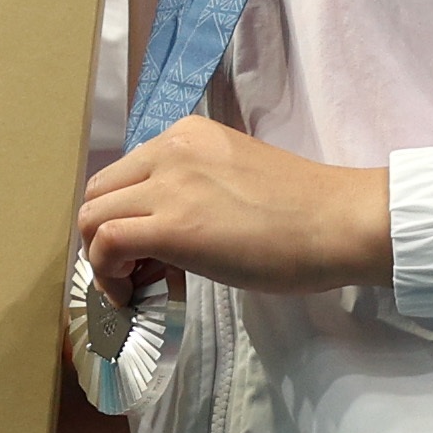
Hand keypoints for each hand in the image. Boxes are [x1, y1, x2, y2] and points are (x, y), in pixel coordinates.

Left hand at [76, 115, 387, 294]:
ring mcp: (168, 184)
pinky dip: (106, 275)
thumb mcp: (234, 180)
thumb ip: (194, 191)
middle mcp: (170, 149)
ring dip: (102, 258)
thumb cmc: (304, 211)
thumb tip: (166, 233)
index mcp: (188, 135)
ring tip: (138, 286)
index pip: (126, 174)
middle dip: (105, 235)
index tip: (151, 253)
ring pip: (93, 216)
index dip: (127, 216)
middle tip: (140, 272)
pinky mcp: (171, 225)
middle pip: (99, 192)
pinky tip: (133, 296)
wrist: (339, 222)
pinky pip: (106, 244)